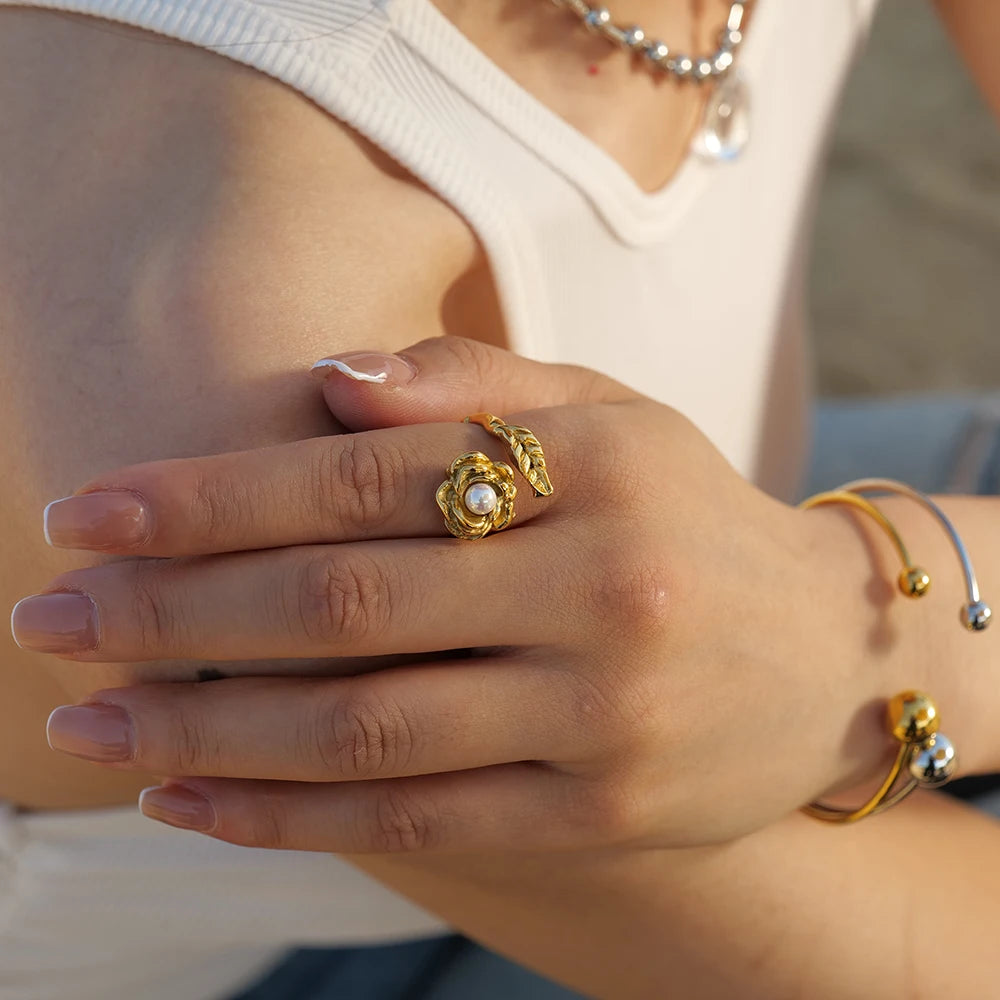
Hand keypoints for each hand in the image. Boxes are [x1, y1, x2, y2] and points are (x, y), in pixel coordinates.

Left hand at [18, 338, 912, 849]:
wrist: (826, 651)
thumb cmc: (691, 516)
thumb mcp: (614, 418)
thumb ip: (477, 386)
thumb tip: (327, 380)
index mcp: (598, 469)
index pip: (366, 479)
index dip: (213, 497)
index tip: (88, 514)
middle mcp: (604, 592)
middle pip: (346, 606)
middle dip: (175, 615)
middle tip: (47, 621)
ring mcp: (606, 717)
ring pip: (367, 729)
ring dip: (206, 727)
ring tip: (89, 719)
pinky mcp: (605, 813)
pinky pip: (423, 820)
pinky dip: (291, 816)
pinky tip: (191, 798)